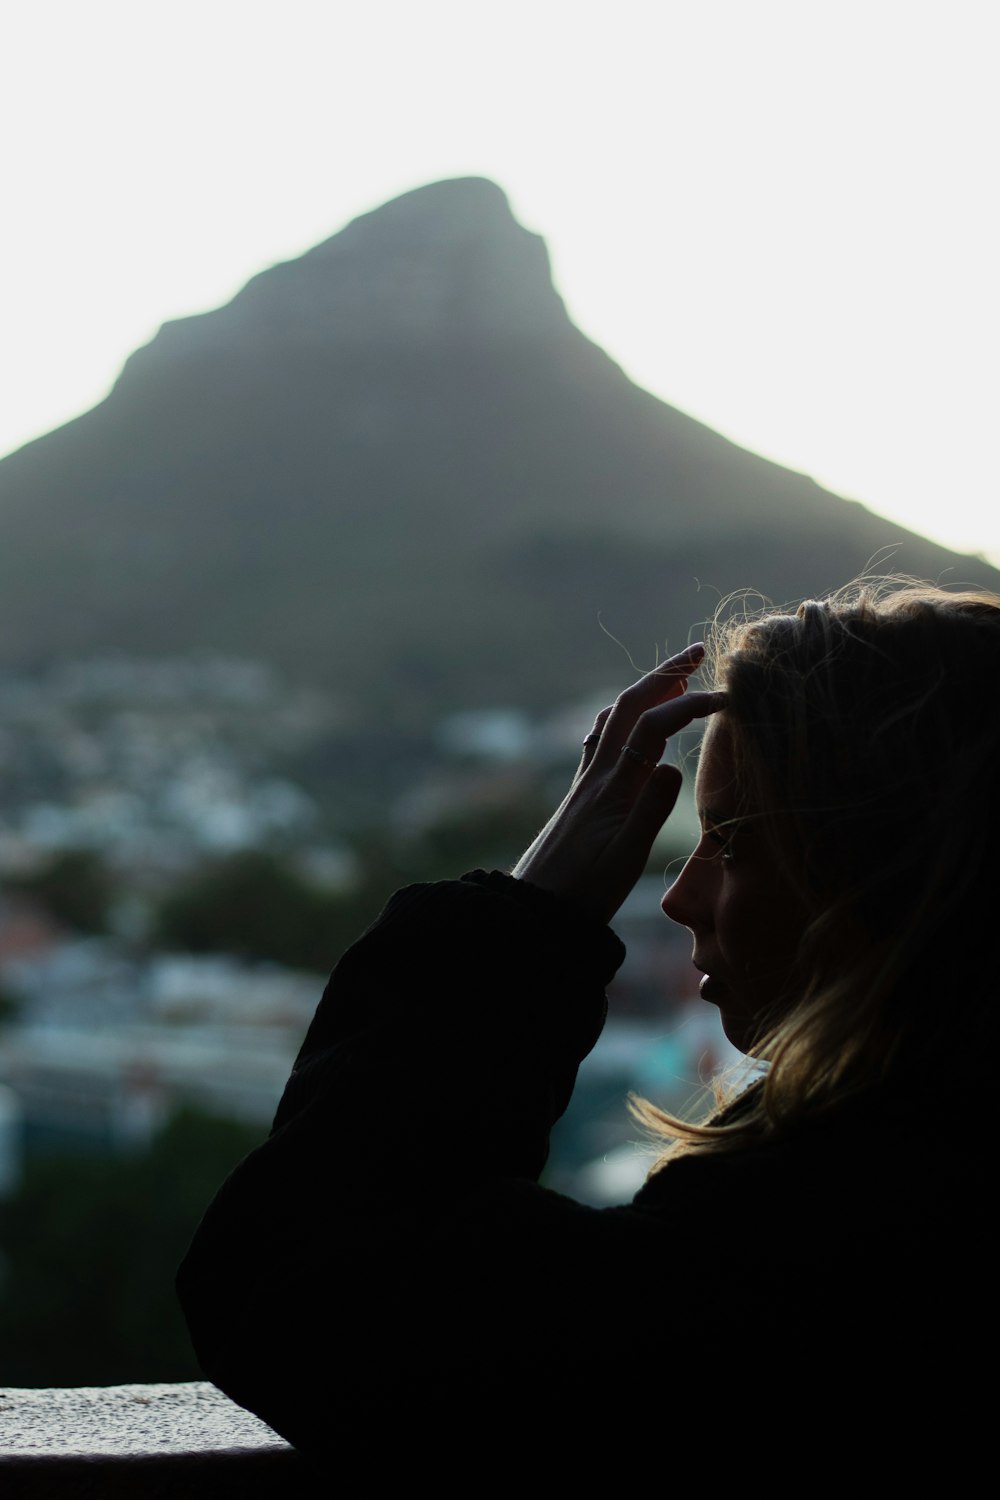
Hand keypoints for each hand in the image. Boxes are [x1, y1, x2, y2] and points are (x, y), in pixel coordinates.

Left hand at [511, 645, 724, 922]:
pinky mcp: (581, 796)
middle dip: (663, 675)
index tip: (726, 698)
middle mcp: (596, 775)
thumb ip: (649, 811)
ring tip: (672, 677)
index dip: (688, 705)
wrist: (536, 909)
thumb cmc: (584, 891)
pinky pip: (601, 741)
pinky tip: (627, 725)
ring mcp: (586, 783)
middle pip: (628, 708)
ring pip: (613, 720)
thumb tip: (672, 764)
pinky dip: (622, 719)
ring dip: (643, 692)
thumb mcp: (625, 858)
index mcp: (612, 787)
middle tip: (698, 651)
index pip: (652, 727)